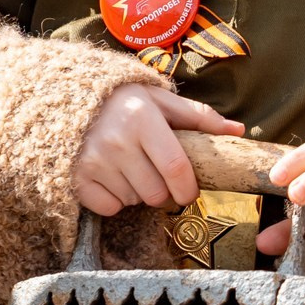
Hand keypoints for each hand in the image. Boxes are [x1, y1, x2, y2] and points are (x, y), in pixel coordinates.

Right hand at [71, 84, 242, 214]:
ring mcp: (93, 161)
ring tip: (130, 168)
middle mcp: (116, 141)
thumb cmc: (122, 99)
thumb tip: (237, 131)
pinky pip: (109, 208)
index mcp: (142, 118)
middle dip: (164, 191)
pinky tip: (111, 178)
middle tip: (157, 174)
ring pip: (133, 201)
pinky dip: (114, 200)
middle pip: (156, 192)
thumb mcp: (159, 99)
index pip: (176, 167)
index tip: (190, 193)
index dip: (188, 189)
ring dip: (138, 192)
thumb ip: (198, 116)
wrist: (67, 96)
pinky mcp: (76, 178)